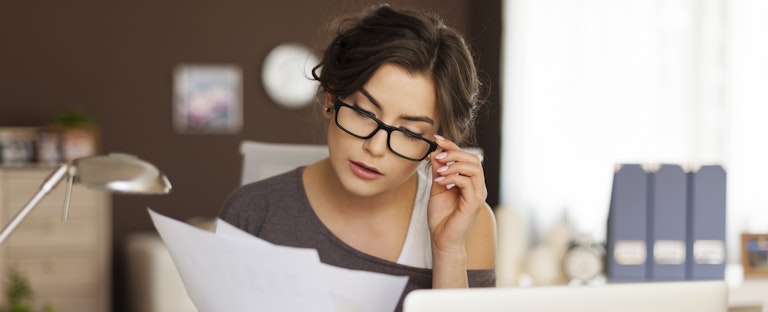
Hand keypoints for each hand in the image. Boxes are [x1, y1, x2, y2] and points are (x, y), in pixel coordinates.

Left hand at [427, 135, 487, 255]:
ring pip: (473, 168)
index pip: (466, 158)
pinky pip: (467, 182)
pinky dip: (452, 177)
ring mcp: (478, 195)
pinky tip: (440, 180)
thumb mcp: (437, 189)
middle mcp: (478, 187)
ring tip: (438, 169)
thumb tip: (435, 153)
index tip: (437, 138)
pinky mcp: (474, 203)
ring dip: (454, 164)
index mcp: (471, 182)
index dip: (452, 146)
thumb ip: (438, 172)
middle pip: (473, 159)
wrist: (442, 239)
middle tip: (437, 155)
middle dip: (454, 153)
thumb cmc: (441, 217)